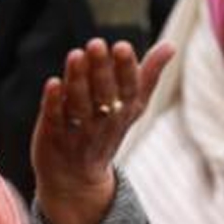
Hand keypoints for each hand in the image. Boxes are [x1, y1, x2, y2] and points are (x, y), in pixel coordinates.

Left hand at [32, 38, 173, 223]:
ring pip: (79, 104)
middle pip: (104, 94)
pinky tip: (52, 82)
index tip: (122, 46)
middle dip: (101, 70)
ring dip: (77, 80)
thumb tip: (171, 45)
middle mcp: (103, 122)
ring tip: (75, 54)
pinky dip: (54, 102)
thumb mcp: (131, 108)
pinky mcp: (53, 137)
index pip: (129, 89)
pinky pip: (55, 119)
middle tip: (96, 43)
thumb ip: (148, 76)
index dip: (126, 69)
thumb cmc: (104, 132)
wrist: (76, 180)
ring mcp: (78, 131)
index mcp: (124, 112)